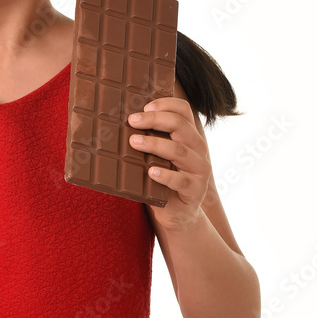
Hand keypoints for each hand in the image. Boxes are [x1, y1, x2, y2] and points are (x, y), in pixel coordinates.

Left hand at [127, 97, 210, 230]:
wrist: (177, 213)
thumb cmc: (162, 180)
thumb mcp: (157, 156)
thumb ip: (149, 139)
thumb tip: (117, 123)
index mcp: (189, 136)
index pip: (183, 110)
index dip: (165, 104)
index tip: (143, 106)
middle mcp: (198, 149)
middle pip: (180, 125)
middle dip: (155, 119)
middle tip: (132, 121)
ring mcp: (199, 170)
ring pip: (179, 151)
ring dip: (154, 144)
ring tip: (134, 142)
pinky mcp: (195, 190)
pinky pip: (181, 181)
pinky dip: (165, 175)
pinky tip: (150, 172)